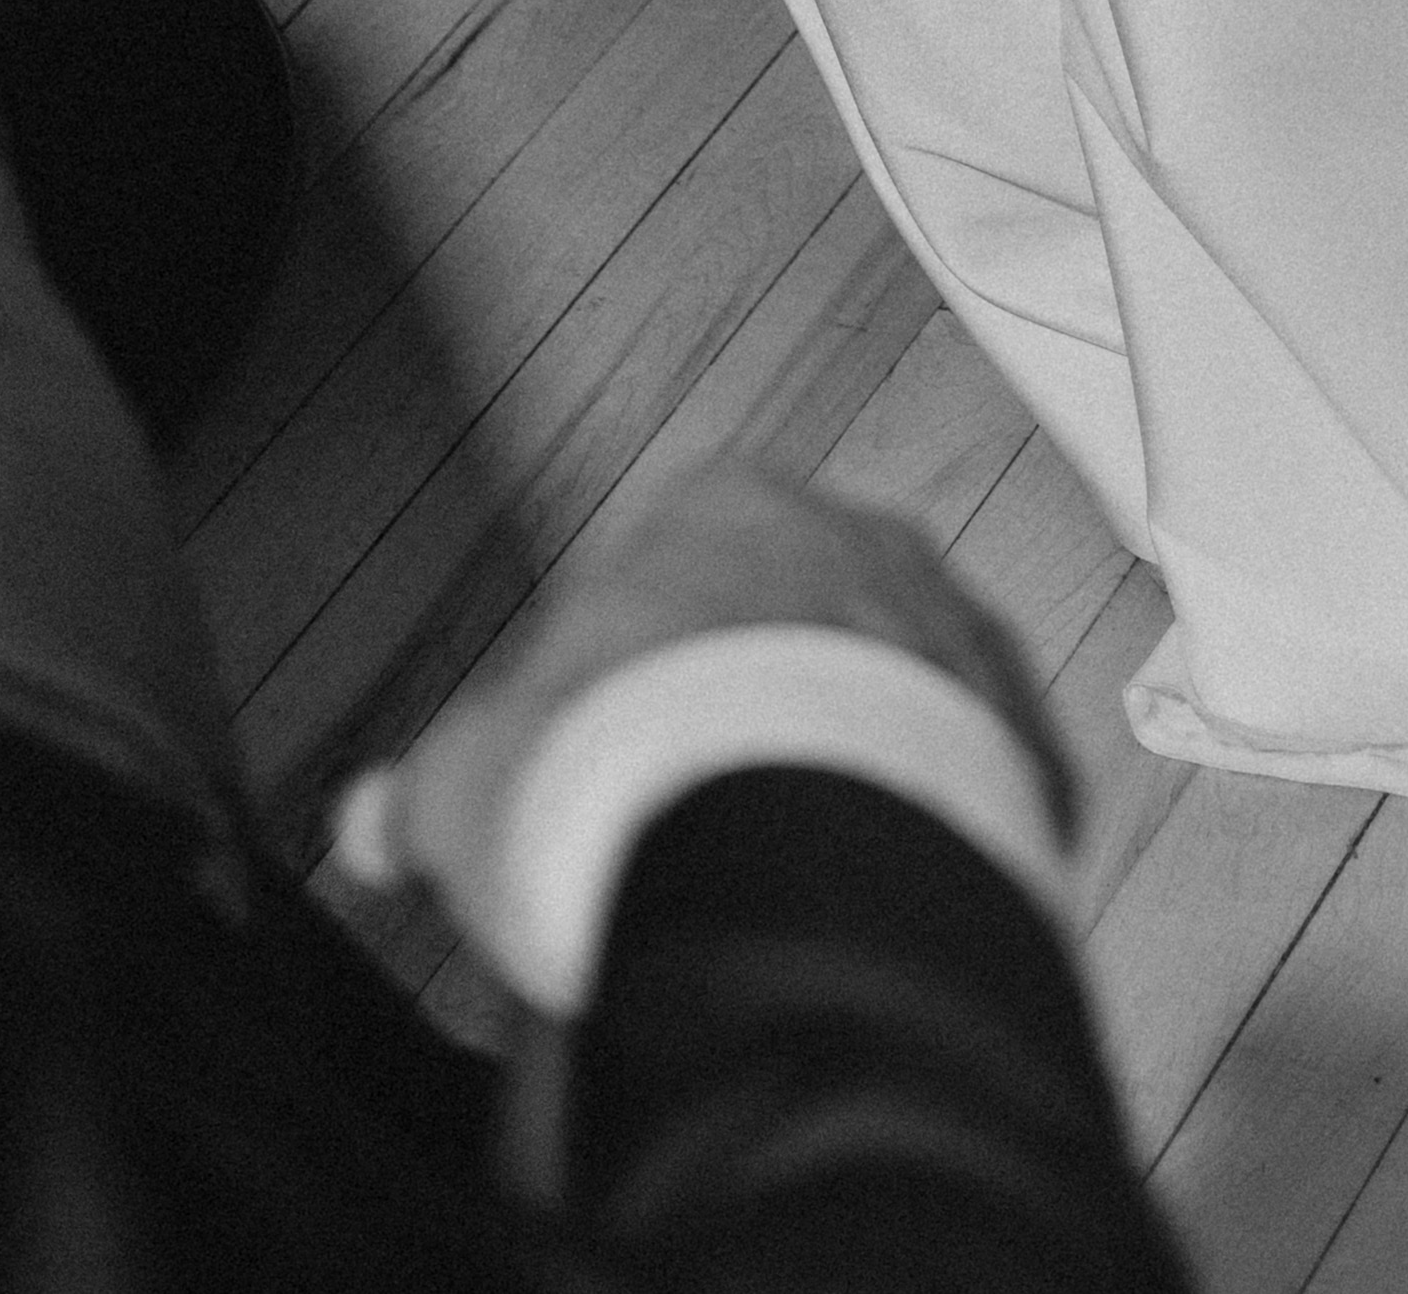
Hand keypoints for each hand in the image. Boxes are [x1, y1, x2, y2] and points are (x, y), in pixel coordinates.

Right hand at [362, 462, 1070, 1019]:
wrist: (782, 857)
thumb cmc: (629, 781)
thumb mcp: (470, 775)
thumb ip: (429, 788)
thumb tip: (383, 820)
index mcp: (721, 504)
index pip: (669, 574)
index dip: (628, 679)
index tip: (608, 759)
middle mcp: (857, 544)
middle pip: (794, 625)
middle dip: (746, 713)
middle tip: (689, 821)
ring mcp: (954, 634)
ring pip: (895, 696)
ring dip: (844, 770)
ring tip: (772, 875)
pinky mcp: (1023, 740)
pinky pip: (973, 783)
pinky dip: (924, 835)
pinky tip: (858, 903)